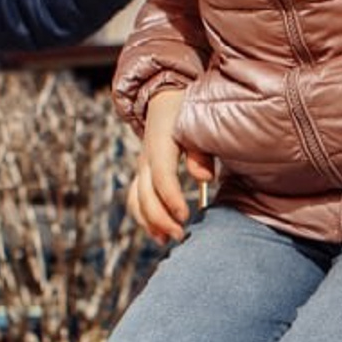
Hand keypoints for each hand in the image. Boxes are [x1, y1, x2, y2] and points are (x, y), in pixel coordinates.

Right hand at [126, 87, 214, 242]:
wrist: (165, 102)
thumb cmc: (188, 115)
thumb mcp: (198, 126)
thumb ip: (202, 152)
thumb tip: (205, 179)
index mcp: (160, 144)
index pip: (162, 176)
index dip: (171, 198)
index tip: (185, 215)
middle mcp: (146, 158)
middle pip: (145, 194)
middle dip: (160, 218)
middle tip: (181, 234)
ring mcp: (141, 168)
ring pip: (136, 200)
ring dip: (150, 223)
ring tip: (168, 240)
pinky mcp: (142, 176)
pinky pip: (136, 201)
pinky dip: (144, 219)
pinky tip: (158, 234)